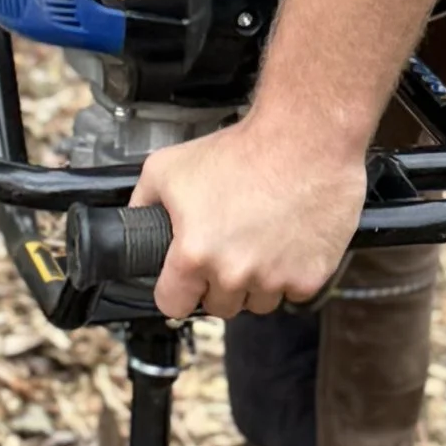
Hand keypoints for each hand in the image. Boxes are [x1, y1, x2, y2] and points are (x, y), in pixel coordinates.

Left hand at [132, 117, 366, 317]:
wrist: (305, 139)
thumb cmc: (244, 150)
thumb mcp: (167, 167)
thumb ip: (143, 201)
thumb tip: (136, 221)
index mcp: (194, 254)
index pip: (173, 305)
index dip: (177, 290)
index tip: (185, 281)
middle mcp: (232, 274)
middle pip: (218, 306)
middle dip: (218, 282)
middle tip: (228, 246)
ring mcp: (274, 279)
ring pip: (257, 302)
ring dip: (255, 281)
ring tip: (259, 240)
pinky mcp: (310, 276)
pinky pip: (293, 291)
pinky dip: (290, 273)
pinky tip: (286, 241)